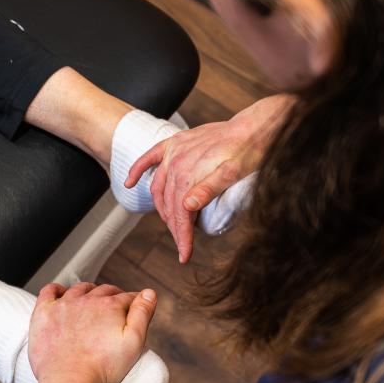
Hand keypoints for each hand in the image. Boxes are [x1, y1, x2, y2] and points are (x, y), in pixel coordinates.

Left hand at [29, 282, 157, 382]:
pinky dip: (58, 289)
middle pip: (104, 291)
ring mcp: (63, 305)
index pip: (127, 297)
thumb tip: (149, 292)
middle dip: (114, 297)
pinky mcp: (44, 313)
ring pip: (80, 289)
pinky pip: (50, 291)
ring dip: (89, 292)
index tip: (135, 308)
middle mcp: (86, 299)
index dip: (134, 302)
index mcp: (110, 306)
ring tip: (93, 302)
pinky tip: (62, 294)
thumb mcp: (133, 343)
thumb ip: (142, 315)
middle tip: (116, 309)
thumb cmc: (103, 367)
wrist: (68, 381)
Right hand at [125, 94, 291, 262]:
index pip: (179, 213)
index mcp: (188, 174)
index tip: (184, 255)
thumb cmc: (247, 152)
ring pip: (158, 187)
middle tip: (183, 244)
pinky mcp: (176, 142)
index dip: (182, 236)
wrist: (254, 127)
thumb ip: (208, 190)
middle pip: (169, 204)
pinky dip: (138, 170)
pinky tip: (129, 182)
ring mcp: (174, 152)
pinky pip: (150, 157)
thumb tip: (186, 207)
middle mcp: (176, 163)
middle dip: (175, 227)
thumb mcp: (233, 174)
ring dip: (162, 208)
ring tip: (172, 224)